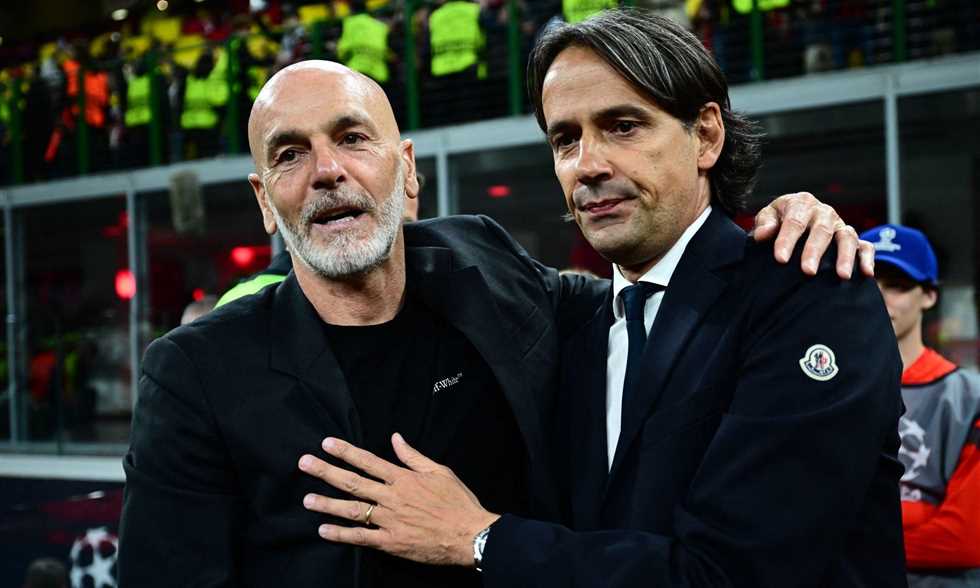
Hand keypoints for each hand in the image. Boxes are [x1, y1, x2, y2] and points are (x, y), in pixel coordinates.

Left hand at [298, 433, 499, 566]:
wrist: (469, 534)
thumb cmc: (457, 501)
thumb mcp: (439, 471)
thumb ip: (413, 456)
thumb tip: (396, 438)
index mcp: (404, 478)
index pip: (368, 461)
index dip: (346, 451)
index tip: (327, 443)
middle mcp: (392, 497)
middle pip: (353, 482)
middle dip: (327, 472)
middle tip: (304, 464)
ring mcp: (389, 520)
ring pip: (352, 510)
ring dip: (327, 503)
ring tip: (307, 499)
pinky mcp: (391, 541)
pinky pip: (361, 537)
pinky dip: (341, 534)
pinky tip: (323, 530)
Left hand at [752, 192, 873, 278]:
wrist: (794, 219)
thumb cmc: (778, 220)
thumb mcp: (768, 216)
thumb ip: (765, 223)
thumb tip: (762, 235)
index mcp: (801, 203)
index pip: (794, 222)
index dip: (787, 240)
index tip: (780, 259)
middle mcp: (824, 212)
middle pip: (822, 231)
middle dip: (814, 252)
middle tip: (807, 272)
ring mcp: (840, 225)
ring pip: (847, 238)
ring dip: (845, 257)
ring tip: (841, 276)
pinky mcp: (853, 238)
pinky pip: (865, 246)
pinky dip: (868, 258)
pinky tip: (867, 274)